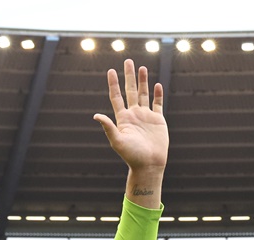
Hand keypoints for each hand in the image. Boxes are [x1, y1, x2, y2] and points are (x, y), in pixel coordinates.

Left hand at [94, 59, 167, 173]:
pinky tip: (157, 85)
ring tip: (142, 68)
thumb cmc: (132, 156)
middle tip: (128, 61)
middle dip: (129, 76)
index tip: (111, 71)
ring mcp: (146, 116)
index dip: (113, 84)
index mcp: (123, 118)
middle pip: (130, 91)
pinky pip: (157, 104)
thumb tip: (95, 116)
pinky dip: (157, 94)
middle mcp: (134, 114)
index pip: (117, 97)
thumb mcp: (117, 141)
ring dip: (143, 81)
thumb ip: (108, 127)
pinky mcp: (158, 121)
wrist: (149, 165)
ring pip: (144, 94)